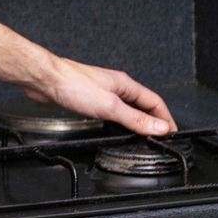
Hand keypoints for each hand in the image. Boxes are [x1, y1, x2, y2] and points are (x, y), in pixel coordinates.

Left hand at [0, 23, 175, 137]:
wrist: (45, 80)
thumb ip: (135, 119)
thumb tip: (158, 127)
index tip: (172, 132)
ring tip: (143, 135)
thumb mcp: (109, 106)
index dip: (166, 118)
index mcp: (125, 85)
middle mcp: (116, 87)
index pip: (155, 102)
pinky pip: (112, 112)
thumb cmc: (72, 84)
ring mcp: (103, 93)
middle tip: (160, 137)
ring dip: (137, 121)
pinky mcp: (89, 100)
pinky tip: (115, 128)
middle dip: (154, 120)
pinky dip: (119, 122)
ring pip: (127, 108)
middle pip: (143, 105)